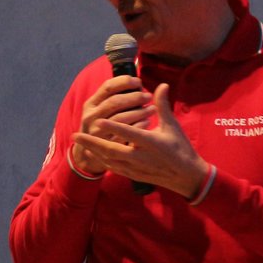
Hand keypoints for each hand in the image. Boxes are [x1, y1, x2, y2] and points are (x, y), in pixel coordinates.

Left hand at [72, 83, 211, 196]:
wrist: (186, 176)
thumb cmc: (180, 148)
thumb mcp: (173, 126)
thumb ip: (163, 106)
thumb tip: (162, 85)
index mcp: (152, 143)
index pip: (129, 133)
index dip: (113, 127)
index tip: (98, 121)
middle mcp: (141, 157)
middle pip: (111, 150)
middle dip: (92, 142)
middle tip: (76, 134)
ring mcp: (136, 168)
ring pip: (109, 160)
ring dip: (93, 150)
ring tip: (80, 142)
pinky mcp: (133, 175)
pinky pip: (113, 167)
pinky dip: (102, 159)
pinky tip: (94, 153)